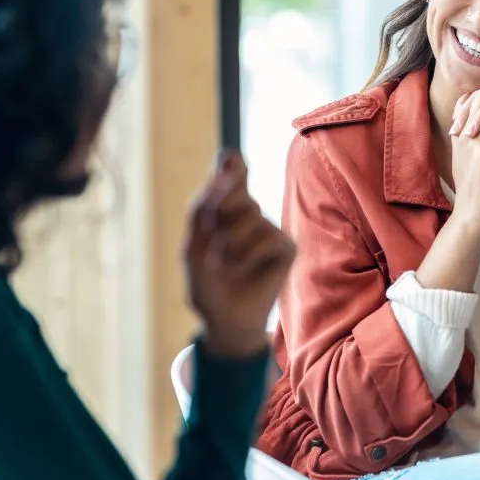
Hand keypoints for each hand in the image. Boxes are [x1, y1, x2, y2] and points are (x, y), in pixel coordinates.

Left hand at [182, 151, 295, 358]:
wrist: (222, 320)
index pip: (231, 172)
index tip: (228, 159)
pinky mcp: (286, 247)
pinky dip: (248, 254)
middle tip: (213, 238)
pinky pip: (268, 236)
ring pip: (251, 212)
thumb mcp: (192, 245)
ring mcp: (269, 229)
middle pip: (234, 187)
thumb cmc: (207, 284)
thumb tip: (221, 170)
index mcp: (224, 209)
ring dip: (229, 240)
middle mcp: (250, 214)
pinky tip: (242, 269)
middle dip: (218, 210)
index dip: (230, 163)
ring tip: (224, 263)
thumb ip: (202, 206)